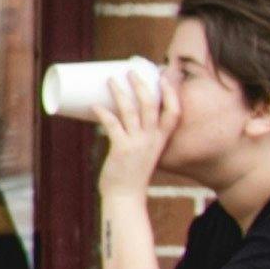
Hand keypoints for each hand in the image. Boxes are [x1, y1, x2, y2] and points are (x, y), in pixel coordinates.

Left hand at [94, 60, 175, 204]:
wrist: (125, 197)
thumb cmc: (131, 173)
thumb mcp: (142, 152)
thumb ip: (134, 136)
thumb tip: (114, 116)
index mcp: (161, 140)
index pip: (174, 113)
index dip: (171, 94)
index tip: (164, 77)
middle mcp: (152, 140)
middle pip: (152, 105)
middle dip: (142, 85)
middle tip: (130, 70)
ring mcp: (137, 144)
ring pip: (131, 111)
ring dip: (120, 92)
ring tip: (111, 79)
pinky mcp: (121, 149)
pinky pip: (112, 125)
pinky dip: (104, 112)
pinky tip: (95, 105)